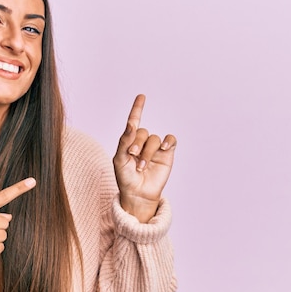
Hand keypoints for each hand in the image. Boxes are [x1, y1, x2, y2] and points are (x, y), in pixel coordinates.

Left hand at [113, 94, 175, 222]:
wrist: (138, 194)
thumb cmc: (126, 178)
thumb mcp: (119, 160)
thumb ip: (124, 142)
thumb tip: (131, 125)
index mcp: (129, 141)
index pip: (134, 122)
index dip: (137, 109)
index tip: (141, 96)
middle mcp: (143, 142)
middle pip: (143, 132)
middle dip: (137, 143)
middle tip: (133, 156)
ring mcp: (155, 148)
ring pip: (155, 139)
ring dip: (148, 152)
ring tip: (142, 166)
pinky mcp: (167, 154)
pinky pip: (171, 140)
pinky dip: (169, 141)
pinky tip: (165, 147)